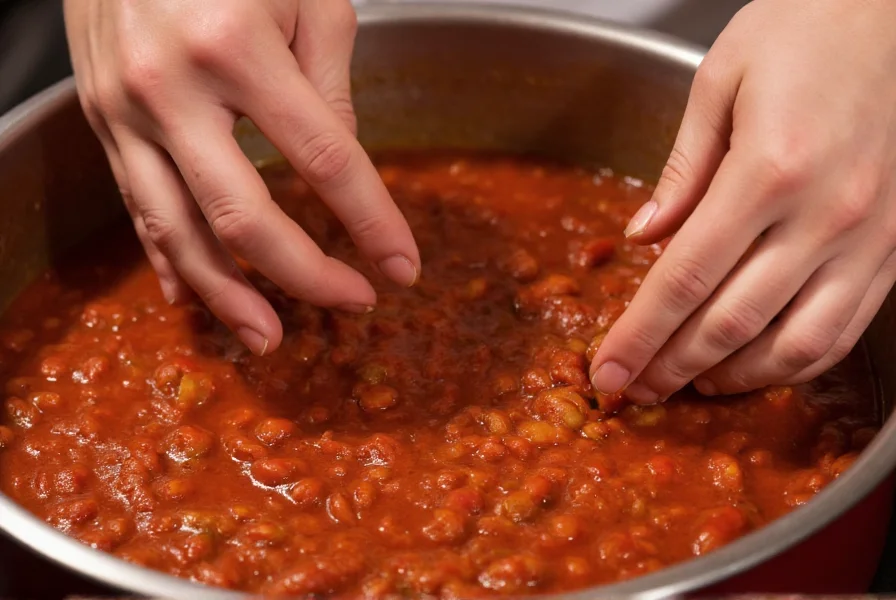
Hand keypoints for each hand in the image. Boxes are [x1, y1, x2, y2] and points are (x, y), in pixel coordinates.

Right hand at [64, 0, 420, 355]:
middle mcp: (171, 88)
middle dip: (305, 274)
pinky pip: (137, 208)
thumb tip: (343, 169)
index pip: (325, 160)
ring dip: (227, 296)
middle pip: (244, 216)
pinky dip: (169, 260)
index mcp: (235, 45)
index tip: (402, 267)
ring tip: (269, 338)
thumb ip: (330, 88)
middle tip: (351, 303)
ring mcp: (124, 112)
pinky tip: (196, 297)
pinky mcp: (99, 123)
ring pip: (178, 230)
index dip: (371, 223)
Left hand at [590, 0, 895, 402]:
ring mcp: (870, 239)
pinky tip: (755, 368)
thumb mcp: (720, 80)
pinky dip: (793, 363)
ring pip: (793, 345)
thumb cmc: (806, 30)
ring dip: (732, 378)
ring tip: (687, 386)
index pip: (684, 279)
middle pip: (730, 323)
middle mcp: (826, 215)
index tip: (607, 371)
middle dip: (671, 366)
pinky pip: (843, 330)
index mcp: (770, 169)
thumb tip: (642, 237)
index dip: (639, 336)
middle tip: (635, 389)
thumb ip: (682, 170)